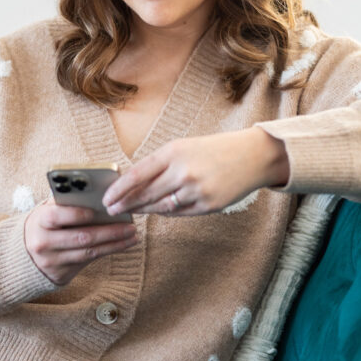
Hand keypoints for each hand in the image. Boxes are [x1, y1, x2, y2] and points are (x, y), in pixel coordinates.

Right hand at [24, 201, 137, 284]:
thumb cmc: (43, 225)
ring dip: (114, 244)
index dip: (79, 213)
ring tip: (132, 236)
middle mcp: (43, 243)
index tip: (102, 208)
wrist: (23, 256)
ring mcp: (52, 261)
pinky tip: (122, 245)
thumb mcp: (46, 211)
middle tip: (130, 226)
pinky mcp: (61, 274)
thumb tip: (99, 198)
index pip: (58, 216)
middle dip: (109, 231)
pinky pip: (88, 262)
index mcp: (39, 222)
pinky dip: (107, 252)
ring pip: (88, 252)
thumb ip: (66, 204)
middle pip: (81, 237)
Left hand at [102, 128, 288, 216]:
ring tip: (132, 211)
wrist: (253, 156)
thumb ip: (160, 164)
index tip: (106, 199)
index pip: (137, 175)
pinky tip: (157, 210)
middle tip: (112, 210)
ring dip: (144, 210)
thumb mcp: (184, 147)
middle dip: (126, 204)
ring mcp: (196, 191)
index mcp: (174, 152)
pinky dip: (166, 212)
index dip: (118, 190)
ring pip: (161, 207)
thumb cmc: (214, 150)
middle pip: (145, 194)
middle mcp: (183, 172)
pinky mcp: (208, 206)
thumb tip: (133, 182)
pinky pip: (179, 213)